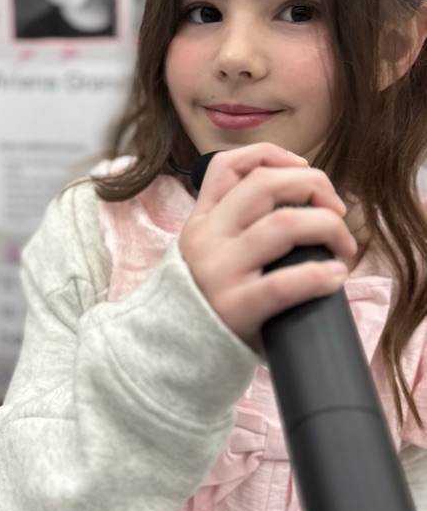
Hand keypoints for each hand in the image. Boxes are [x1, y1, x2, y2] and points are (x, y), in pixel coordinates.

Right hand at [178, 143, 358, 350]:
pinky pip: (285, 283)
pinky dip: (320, 275)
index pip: (229, 166)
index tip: (302, 169)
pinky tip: (334, 276)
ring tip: (344, 246)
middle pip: (265, 184)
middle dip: (314, 185)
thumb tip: (296, 206)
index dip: (272, 156)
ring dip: (328, 227)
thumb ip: (231, 227)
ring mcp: (220, 271)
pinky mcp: (235, 307)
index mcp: (200, 221)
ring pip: (283, 224)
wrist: (165, 353)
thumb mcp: (201, 253)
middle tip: (336, 209)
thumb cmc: (200, 302)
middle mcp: (208, 238)